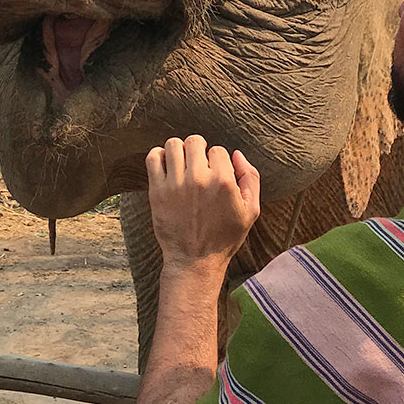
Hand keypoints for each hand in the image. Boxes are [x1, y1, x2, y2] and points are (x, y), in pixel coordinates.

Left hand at [145, 135, 260, 273]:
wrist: (195, 261)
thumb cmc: (224, 238)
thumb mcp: (250, 211)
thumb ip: (251, 178)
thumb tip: (237, 155)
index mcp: (223, 181)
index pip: (218, 150)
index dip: (217, 160)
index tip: (214, 172)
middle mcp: (199, 179)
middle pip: (195, 141)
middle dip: (198, 150)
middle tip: (197, 164)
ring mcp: (175, 184)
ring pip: (173, 145)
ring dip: (178, 150)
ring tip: (182, 163)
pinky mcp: (157, 191)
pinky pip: (153, 158)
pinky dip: (158, 156)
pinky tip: (166, 165)